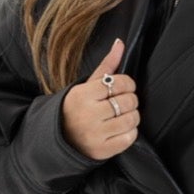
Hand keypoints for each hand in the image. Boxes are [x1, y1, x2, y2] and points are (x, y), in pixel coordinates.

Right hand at [61, 39, 139, 159]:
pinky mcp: (103, 150)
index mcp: (82, 95)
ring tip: (121, 115)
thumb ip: (107, 65)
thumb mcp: (88, 85)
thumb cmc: (78, 107)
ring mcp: (96, 134)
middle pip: (128, 101)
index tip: (124, 87)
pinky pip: (130, 137)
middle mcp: (88, 115)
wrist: (61, 137)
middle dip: (130, 100)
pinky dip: (130, 132)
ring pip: (132, 119)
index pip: (118, 82)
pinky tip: (119, 129)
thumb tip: (120, 43)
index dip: (127, 83)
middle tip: (123, 102)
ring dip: (132, 116)